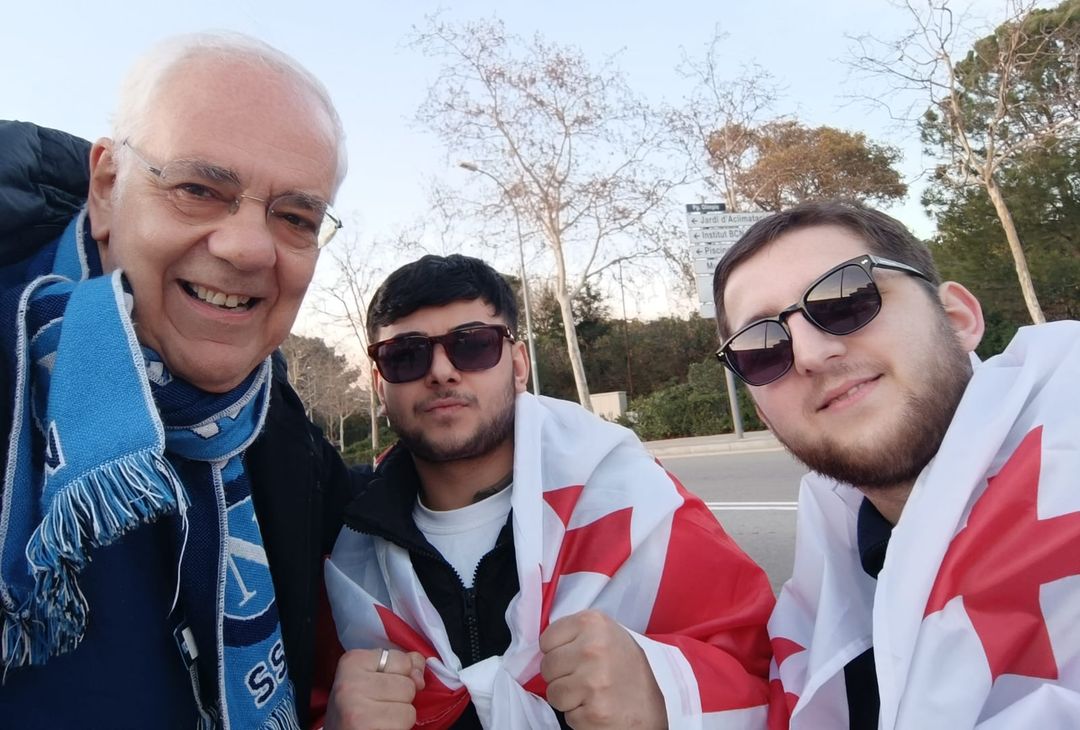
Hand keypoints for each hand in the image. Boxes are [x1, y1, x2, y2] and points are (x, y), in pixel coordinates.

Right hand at [325, 648, 425, 729]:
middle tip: (377, 706)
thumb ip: (401, 666)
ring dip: (399, 718)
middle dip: (400, 699)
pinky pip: (402, 727)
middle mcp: (351, 684)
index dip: (398, 676)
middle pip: (408, 686)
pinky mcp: (364, 729)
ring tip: (378, 719)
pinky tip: (379, 728)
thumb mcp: (372, 676)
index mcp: (352, 662)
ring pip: (409, 711)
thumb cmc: (355, 705)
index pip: (403, 661)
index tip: (377, 686)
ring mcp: (357, 710)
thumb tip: (420, 675)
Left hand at [539, 610, 666, 728]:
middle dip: (560, 677)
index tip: (575, 658)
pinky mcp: (594, 711)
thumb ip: (578, 634)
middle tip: (585, 679)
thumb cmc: (627, 672)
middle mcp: (593, 648)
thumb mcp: (608, 636)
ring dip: (568, 698)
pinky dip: (578, 715)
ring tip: (591, 694)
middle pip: (547, 666)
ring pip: (553, 692)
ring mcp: (593, 680)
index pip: (547, 639)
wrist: (650, 710)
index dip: (557, 652)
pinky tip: (597, 707)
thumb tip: (545, 644)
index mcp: (594, 623)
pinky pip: (566, 714)